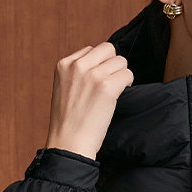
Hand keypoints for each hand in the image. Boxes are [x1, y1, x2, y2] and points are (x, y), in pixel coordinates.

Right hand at [45, 42, 134, 159]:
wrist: (69, 142)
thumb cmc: (68, 122)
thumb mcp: (64, 89)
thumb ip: (78, 74)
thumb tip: (102, 65)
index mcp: (63, 64)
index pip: (91, 50)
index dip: (99, 65)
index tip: (98, 81)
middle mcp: (77, 66)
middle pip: (108, 49)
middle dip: (113, 64)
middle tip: (111, 83)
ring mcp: (93, 75)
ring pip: (120, 61)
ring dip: (122, 75)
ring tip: (115, 91)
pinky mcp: (107, 87)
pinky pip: (128, 74)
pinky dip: (128, 84)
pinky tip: (120, 95)